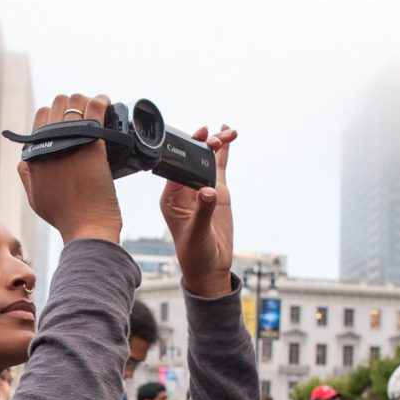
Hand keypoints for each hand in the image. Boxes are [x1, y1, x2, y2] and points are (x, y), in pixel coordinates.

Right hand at [17, 93, 121, 245]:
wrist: (87, 230)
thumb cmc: (66, 219)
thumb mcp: (35, 200)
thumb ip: (27, 177)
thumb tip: (24, 160)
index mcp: (34, 155)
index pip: (41, 119)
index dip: (57, 117)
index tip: (71, 123)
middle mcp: (48, 143)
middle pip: (58, 105)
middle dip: (72, 106)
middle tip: (87, 116)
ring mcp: (70, 141)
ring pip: (75, 101)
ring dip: (87, 101)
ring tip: (98, 110)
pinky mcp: (92, 143)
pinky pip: (95, 107)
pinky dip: (102, 101)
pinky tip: (106, 105)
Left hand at [160, 125, 236, 297]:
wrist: (210, 268)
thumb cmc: (195, 255)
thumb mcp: (197, 233)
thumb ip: (203, 211)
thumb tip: (209, 191)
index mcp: (170, 199)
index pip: (177, 168)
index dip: (187, 151)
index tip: (199, 137)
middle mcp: (184, 191)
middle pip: (192, 160)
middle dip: (203, 144)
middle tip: (215, 136)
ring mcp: (201, 190)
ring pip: (206, 160)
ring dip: (216, 144)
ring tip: (228, 131)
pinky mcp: (217, 193)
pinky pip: (219, 167)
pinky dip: (224, 153)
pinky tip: (228, 136)